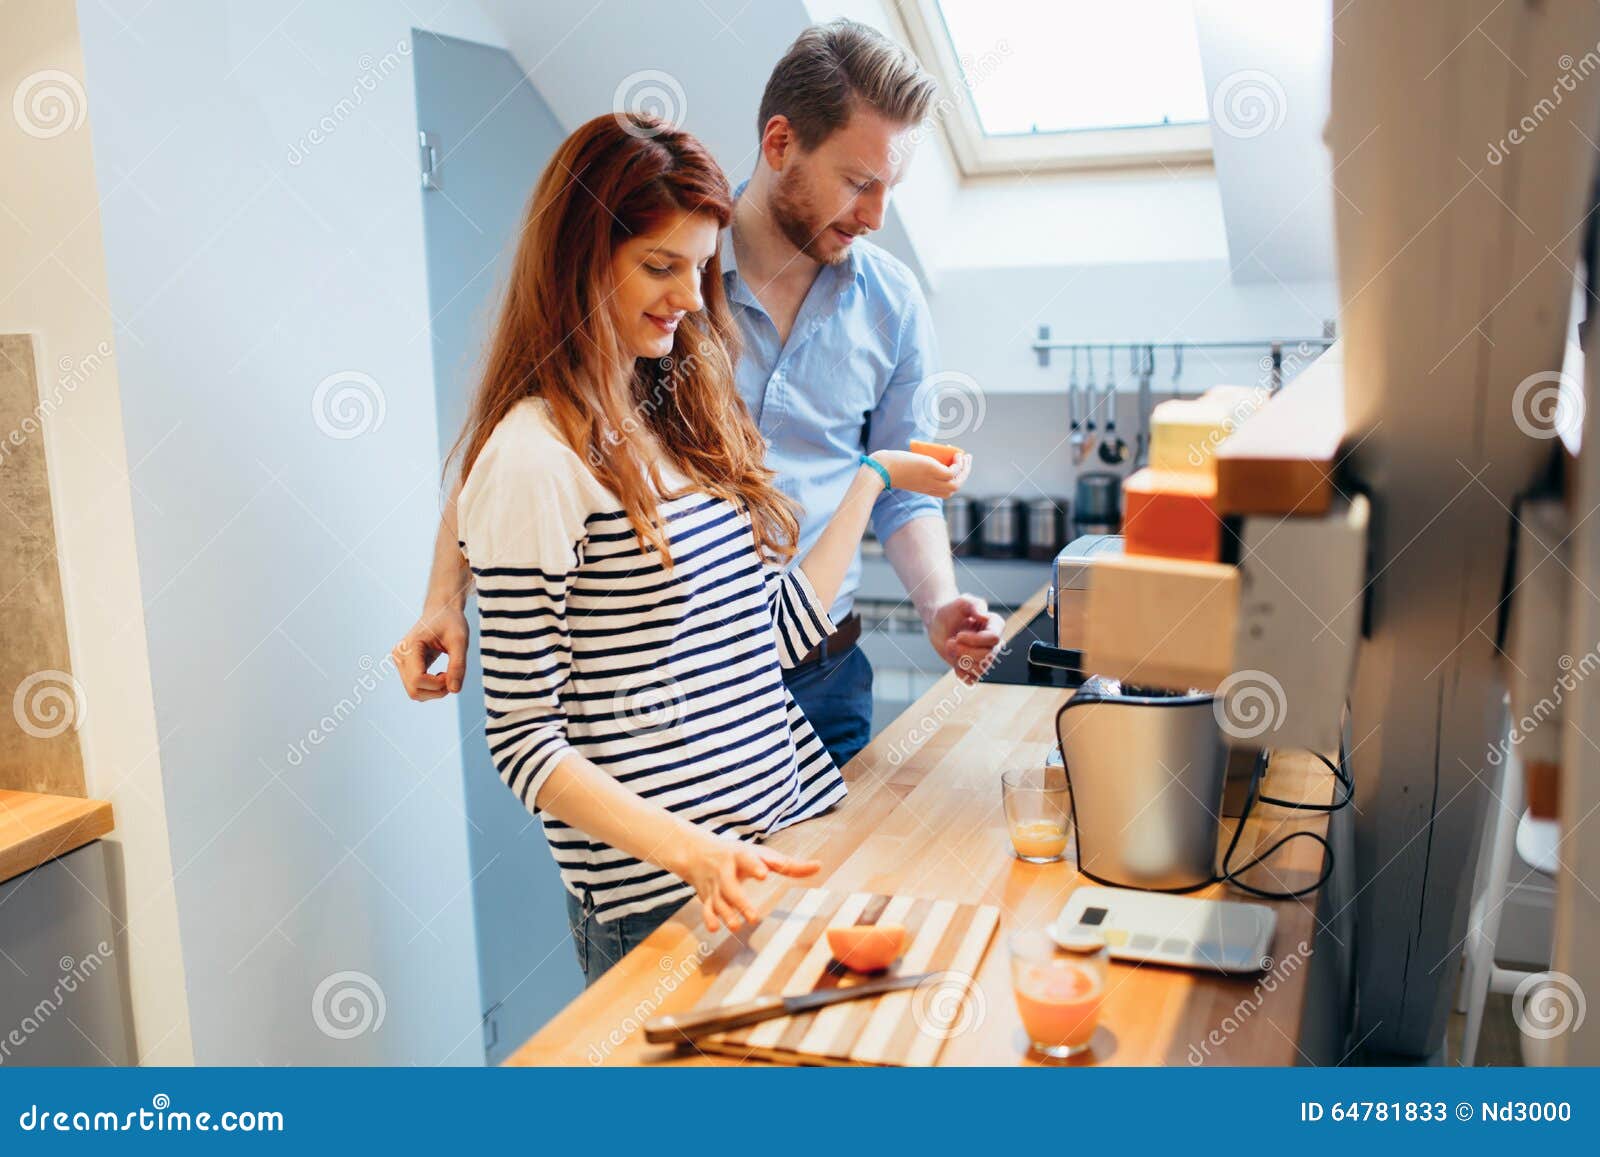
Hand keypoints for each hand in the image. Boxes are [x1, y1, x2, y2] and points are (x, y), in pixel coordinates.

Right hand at [393, 604, 468, 699]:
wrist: (442, 610)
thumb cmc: (451, 621)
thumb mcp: (460, 640)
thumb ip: (458, 665)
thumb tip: (454, 690)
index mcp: (409, 647)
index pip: (418, 679)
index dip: (438, 684)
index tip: (452, 673)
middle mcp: (399, 656)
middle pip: (414, 691)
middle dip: (437, 691)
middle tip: (452, 676)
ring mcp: (400, 663)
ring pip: (414, 693)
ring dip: (435, 691)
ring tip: (448, 674)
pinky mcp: (405, 667)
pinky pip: (416, 688)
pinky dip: (432, 688)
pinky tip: (442, 674)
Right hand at [670, 831, 820, 932]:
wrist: (697, 852)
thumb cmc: (737, 855)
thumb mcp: (761, 855)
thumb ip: (788, 865)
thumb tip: (819, 866)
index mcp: (740, 856)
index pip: (747, 859)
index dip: (755, 866)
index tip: (764, 874)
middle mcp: (725, 871)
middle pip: (730, 886)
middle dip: (740, 902)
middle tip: (753, 917)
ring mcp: (714, 885)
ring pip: (718, 900)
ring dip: (726, 914)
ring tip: (737, 926)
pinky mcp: (706, 897)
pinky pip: (705, 908)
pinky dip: (708, 918)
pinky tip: (715, 928)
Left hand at [867, 450, 970, 498]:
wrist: (881, 469)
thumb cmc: (888, 468)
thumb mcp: (904, 468)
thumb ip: (912, 465)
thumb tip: (914, 453)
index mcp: (925, 488)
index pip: (946, 491)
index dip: (954, 480)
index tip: (955, 466)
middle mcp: (930, 487)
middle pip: (955, 488)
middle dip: (965, 474)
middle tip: (967, 460)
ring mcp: (931, 480)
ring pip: (957, 482)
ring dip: (965, 470)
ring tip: (965, 456)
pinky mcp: (931, 471)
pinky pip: (952, 472)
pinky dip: (958, 464)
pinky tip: (956, 454)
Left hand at [928, 594, 1003, 684]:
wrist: (939, 623)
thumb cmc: (952, 610)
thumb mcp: (963, 602)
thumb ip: (975, 605)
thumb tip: (984, 616)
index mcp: (995, 625)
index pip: (994, 639)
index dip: (975, 640)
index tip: (959, 635)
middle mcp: (993, 643)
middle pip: (987, 656)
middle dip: (964, 651)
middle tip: (950, 642)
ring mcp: (984, 657)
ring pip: (980, 669)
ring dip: (961, 661)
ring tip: (951, 648)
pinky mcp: (973, 668)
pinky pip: (972, 679)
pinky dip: (961, 674)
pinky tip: (954, 663)